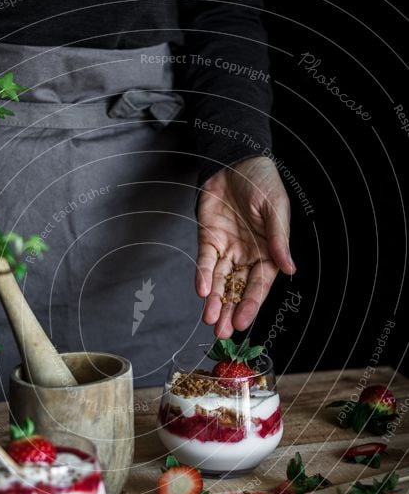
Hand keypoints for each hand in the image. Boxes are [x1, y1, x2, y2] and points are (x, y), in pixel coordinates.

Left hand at [196, 156, 294, 338]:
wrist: (235, 160)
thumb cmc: (263, 182)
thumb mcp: (276, 209)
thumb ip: (279, 240)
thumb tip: (290, 268)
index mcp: (268, 252)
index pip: (259, 285)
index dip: (251, 304)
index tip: (243, 323)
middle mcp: (247, 255)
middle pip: (238, 290)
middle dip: (230, 311)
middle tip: (221, 333)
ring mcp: (227, 249)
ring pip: (220, 282)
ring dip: (215, 302)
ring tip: (210, 321)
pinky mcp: (208, 239)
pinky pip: (205, 262)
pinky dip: (203, 276)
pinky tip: (202, 291)